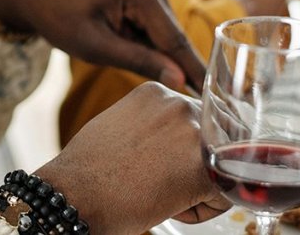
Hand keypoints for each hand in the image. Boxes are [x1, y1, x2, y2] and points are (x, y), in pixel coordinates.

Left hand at [0, 0, 204, 92]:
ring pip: (162, 32)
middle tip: (194, 103)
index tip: (221, 98)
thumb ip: (139, 61)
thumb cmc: (57, 16)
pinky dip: (144, 42)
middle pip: (171, 36)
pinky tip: (127, 48)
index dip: (196, 72)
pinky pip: (152, 23)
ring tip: (135, 63)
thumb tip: (181, 81)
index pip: (176, 40)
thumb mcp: (95, 46)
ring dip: (153, 53)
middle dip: (174, 66)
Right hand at [34, 82, 230, 233]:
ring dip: (199, 185)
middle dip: (193, 164)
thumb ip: (151, 125)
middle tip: (157, 181)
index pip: (192, 121)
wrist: (75, 195)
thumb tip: (172, 144)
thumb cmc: (88, 172)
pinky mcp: (206, 165)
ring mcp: (194, 130)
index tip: (156, 166)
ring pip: (221, 165)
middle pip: (212, 140)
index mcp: (156, 92)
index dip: (178, 151)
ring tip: (160, 192)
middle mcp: (179, 102)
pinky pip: (224, 193)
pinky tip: (169, 206)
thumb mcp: (119, 127)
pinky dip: (202, 208)